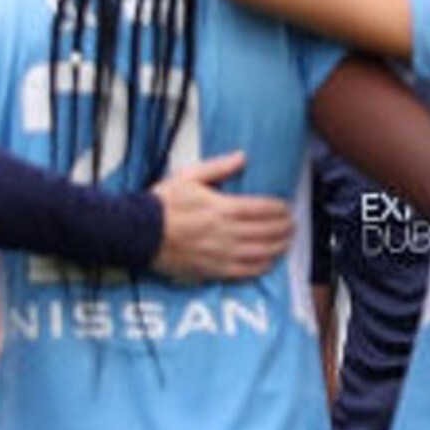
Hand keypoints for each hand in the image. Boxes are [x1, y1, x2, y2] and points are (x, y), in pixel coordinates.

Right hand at [148, 153, 292, 281]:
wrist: (137, 233)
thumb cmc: (161, 204)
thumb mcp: (188, 177)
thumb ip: (218, 167)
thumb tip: (242, 157)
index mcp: (222, 208)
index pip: (263, 208)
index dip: (280, 208)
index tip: (286, 207)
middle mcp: (226, 233)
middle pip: (267, 231)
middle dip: (285, 227)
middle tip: (292, 224)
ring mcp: (221, 254)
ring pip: (261, 252)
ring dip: (279, 247)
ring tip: (286, 242)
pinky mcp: (212, 270)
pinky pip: (245, 271)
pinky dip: (262, 266)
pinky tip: (269, 262)